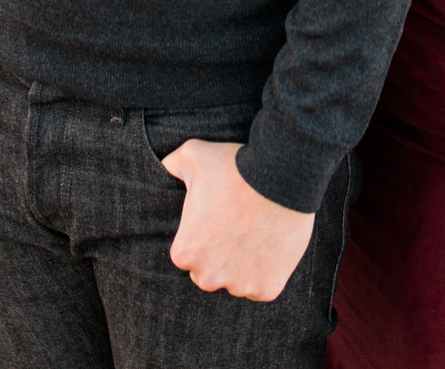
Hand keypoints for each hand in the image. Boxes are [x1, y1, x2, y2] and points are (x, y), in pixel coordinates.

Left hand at [163, 139, 313, 300]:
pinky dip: (266, 271)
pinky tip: (269, 244)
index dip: (202, 234)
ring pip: (236, 280)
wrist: (283, 176)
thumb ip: (170, 165)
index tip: (216, 216)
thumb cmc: (235, 165)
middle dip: (218, 255)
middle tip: (235, 224)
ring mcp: (240, 286)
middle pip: (209, 272)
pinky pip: (262, 286)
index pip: (188, 253)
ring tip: (255, 230)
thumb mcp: (192, 154)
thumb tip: (161, 169)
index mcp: (185, 253)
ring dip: (243, 264)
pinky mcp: (267, 289)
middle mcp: (208, 277)